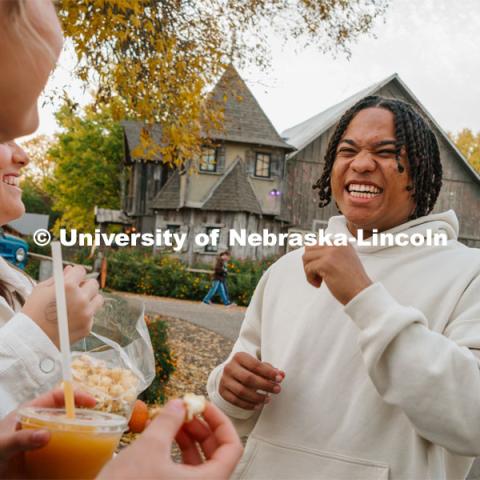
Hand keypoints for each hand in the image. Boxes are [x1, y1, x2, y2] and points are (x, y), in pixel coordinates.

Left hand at [0, 389, 95, 478]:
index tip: (92, 402)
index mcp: (31, 413)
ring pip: (71, 436)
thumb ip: (21, 439)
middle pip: (69, 415)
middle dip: (85, 417)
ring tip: (97, 444)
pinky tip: (85, 465)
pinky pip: (66, 459)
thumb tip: (47, 435)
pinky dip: (77, 461)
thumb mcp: (1, 445)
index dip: (76, 395)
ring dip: (84, 438)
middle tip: (99, 425)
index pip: (58, 396)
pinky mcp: (46, 464)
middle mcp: (41, 427)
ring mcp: (44, 445)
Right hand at [22, 265, 103, 346]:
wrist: (31, 340)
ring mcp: (86, 314)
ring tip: (76, 304)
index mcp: (68, 287)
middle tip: (75, 291)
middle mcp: (81, 299)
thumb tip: (70, 269)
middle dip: (84, 285)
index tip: (72, 278)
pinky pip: (92, 315)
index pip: (81, 271)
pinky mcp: (88, 326)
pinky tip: (72, 318)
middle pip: (93, 284)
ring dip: (90, 299)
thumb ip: (58, 278)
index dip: (75, 274)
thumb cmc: (33, 312)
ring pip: (98, 299)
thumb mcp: (41, 290)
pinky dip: (85, 315)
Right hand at [99, 399, 242, 479]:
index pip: (233, 448)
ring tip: (171, 420)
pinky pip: (183, 471)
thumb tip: (179, 404)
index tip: (203, 405)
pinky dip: (175, 451)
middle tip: (185, 410)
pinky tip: (160, 436)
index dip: (221, 421)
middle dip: (201, 427)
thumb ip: (169, 422)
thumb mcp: (149, 448)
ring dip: (188, 437)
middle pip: (217, 454)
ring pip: (199, 463)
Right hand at [219, 352, 284, 409]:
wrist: (231, 373)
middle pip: (248, 378)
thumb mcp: (258, 365)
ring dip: (257, 397)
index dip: (268, 373)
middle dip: (265, 385)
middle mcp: (229, 367)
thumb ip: (270, 370)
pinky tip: (258, 405)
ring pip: (242, 391)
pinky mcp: (222, 391)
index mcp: (239, 357)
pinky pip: (236, 401)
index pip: (255, 365)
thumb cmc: (249, 369)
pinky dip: (248, 405)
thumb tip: (282, 375)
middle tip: (277, 390)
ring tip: (268, 399)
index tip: (279, 379)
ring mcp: (224, 380)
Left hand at [302, 244, 371, 304]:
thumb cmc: (353, 282)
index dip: (315, 258)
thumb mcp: (344, 260)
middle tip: (317, 274)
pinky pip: (308, 268)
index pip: (317, 243)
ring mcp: (331, 253)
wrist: (361, 293)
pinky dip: (310, 278)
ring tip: (319, 280)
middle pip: (309, 248)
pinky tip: (319, 284)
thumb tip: (312, 254)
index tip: (321, 269)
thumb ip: (331, 254)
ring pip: (306, 257)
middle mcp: (337, 245)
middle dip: (309, 262)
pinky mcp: (326, 263)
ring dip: (309, 271)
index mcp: (341, 243)